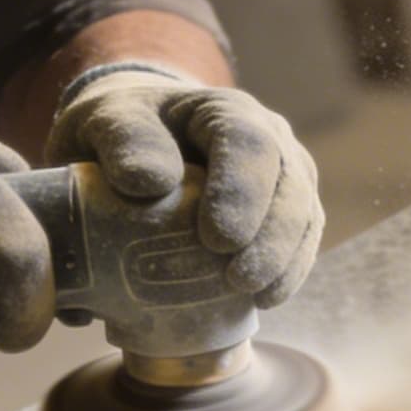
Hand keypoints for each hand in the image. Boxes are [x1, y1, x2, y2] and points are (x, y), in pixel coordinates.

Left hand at [46, 64, 321, 307]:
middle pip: (288, 181)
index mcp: (223, 111)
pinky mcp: (286, 212)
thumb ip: (124, 142)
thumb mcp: (106, 122)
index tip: (217, 239)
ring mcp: (283, 175)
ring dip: (286, 258)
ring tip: (260, 296)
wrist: (137, 146)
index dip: (240, 190)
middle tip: (241, 279)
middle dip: (272, 235)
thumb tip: (150, 183)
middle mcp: (267, 138)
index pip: (247, 142)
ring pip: (303, 213)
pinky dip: (289, 270)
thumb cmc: (122, 135)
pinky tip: (266, 298)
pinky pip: (301, 240)